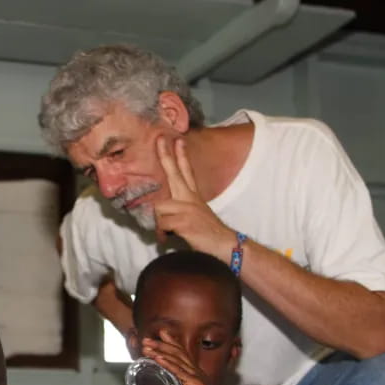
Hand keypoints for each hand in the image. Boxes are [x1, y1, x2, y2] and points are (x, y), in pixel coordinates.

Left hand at [140, 329, 232, 384]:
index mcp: (192, 374)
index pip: (181, 354)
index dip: (171, 343)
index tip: (160, 334)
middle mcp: (195, 372)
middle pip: (177, 353)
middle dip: (160, 344)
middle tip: (146, 340)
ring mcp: (196, 377)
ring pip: (177, 360)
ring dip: (161, 352)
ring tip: (148, 347)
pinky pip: (180, 372)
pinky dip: (168, 364)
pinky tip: (159, 359)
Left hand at [153, 137, 235, 257]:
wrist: (224, 246)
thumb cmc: (207, 235)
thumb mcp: (194, 217)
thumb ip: (179, 210)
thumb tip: (159, 210)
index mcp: (193, 196)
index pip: (187, 171)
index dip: (180, 155)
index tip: (177, 139)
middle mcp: (190, 199)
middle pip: (175, 173)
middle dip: (165, 155)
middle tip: (159, 138)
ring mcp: (188, 209)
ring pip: (160, 207)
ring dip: (159, 222)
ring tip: (166, 233)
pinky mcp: (185, 221)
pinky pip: (162, 223)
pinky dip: (162, 233)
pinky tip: (168, 238)